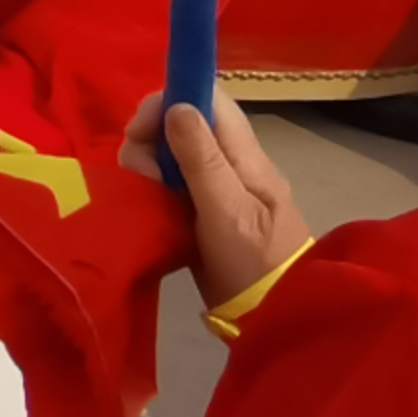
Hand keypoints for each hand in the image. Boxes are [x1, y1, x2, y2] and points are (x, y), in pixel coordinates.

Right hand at [123, 91, 313, 313]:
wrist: (276, 318)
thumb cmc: (255, 265)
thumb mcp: (228, 212)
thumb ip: (202, 159)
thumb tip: (176, 104)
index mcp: (245, 156)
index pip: (209, 98)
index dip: (170, 99)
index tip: (140, 129)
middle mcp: (231, 163)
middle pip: (183, 122)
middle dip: (151, 139)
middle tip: (143, 176)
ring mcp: (217, 188)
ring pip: (171, 153)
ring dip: (148, 166)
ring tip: (148, 199)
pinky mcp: (202, 212)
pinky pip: (170, 182)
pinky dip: (153, 188)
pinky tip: (151, 210)